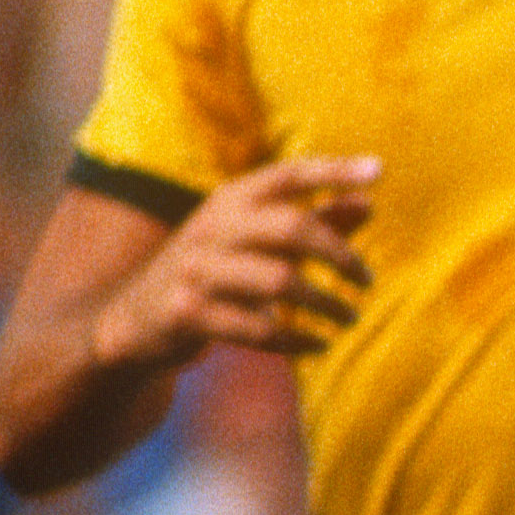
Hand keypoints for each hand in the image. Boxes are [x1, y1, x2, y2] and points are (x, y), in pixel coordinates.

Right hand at [104, 157, 378, 371]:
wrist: (135, 318)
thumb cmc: (216, 272)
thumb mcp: (258, 240)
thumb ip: (313, 221)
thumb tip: (370, 202)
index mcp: (230, 201)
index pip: (286, 175)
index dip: (332, 170)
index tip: (378, 170)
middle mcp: (212, 228)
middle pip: (291, 227)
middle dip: (339, 254)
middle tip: (367, 280)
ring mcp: (196, 270)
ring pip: (280, 281)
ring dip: (326, 304)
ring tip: (350, 318)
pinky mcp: (188, 313)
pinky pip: (260, 329)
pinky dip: (299, 339)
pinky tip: (319, 344)